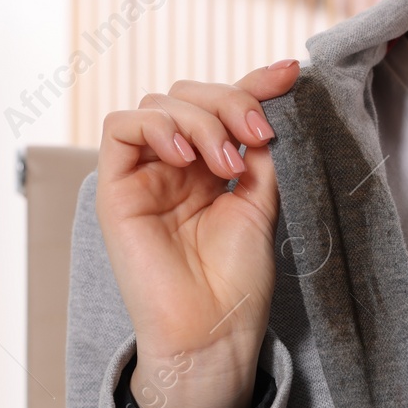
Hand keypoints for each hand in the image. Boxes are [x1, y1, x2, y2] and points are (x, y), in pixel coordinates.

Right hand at [95, 61, 300, 407]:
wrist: (213, 332)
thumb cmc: (237, 283)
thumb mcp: (262, 202)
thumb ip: (258, 151)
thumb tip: (268, 99)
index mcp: (210, 170)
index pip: (225, 107)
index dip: (255, 82)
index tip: (291, 74)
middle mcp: (174, 167)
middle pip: (190, 95)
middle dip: (230, 102)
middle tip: (258, 137)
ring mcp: (145, 176)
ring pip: (159, 104)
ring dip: (201, 119)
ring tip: (226, 165)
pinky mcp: (116, 190)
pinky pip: (121, 128)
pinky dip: (157, 126)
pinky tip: (187, 156)